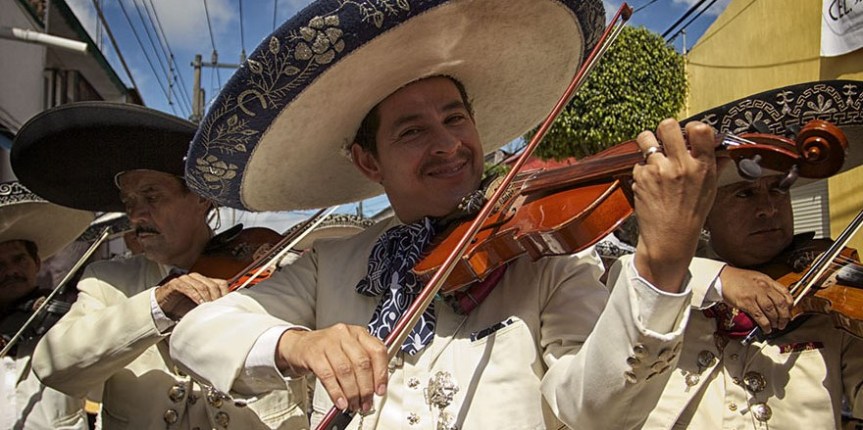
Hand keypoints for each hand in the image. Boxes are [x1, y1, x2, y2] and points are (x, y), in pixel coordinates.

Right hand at [155, 273, 228, 320]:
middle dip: (217, 298)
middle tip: (219, 309)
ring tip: (210, 308)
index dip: (226, 294)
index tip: (228, 306)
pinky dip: (195, 296)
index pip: (221, 284)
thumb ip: (212, 306)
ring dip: (207, 298)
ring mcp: (186, 279)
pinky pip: (188, 287)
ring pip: (202, 286)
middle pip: (213, 285)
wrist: (162, 308)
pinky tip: (199, 304)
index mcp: (205, 282)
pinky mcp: (176, 283)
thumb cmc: (182, 307)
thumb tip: (226, 313)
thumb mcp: (200, 308)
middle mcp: (197, 278)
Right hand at [276, 324, 387, 413]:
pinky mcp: (313, 353)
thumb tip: (375, 387)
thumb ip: (364, 364)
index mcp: (358, 333)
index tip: (380, 390)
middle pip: (362, 363)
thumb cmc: (327, 349)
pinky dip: (336, 392)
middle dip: (366, 388)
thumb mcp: (349, 350)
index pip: (377, 351)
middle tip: (366, 402)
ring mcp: (328, 342)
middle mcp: (345, 335)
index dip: (381, 374)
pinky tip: (340, 401)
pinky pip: (328, 376)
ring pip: (346, 370)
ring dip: (352, 392)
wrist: (299, 345)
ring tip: (353, 404)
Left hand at [633, 119, 717, 291]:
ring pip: (646, 138)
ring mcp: (659, 170)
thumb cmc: (690, 214)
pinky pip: (638, 162)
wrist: (669, 238)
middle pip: (668, 125)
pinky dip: (641, 169)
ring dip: (647, 144)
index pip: (700, 129)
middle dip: (665, 130)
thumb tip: (719, 147)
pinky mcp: (641, 177)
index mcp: (703, 166)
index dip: (690, 127)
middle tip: (665, 141)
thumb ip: (713, 165)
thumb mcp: (710, 189)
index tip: (687, 134)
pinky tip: (649, 182)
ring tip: (652, 155)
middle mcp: (681, 165)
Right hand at [719, 266, 792, 332]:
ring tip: (775, 326)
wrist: (721, 277)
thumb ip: (766, 287)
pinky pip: (760, 316)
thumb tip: (774, 300)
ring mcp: (755, 294)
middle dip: (784, 316)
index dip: (790, 304)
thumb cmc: (736, 278)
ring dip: (775, 321)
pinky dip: (765, 324)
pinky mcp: (746, 302)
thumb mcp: (756, 278)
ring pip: (771, 311)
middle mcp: (763, 287)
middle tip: (784, 323)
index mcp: (767, 280)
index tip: (789, 311)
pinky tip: (766, 328)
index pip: (785, 292)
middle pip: (780, 303)